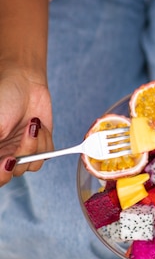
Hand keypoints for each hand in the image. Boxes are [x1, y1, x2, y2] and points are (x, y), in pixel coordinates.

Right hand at [0, 69, 52, 186]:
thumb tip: (1, 160)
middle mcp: (3, 155)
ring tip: (31, 124)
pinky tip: (37, 125)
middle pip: (10, 175)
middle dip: (20, 157)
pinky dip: (45, 140)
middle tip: (22, 143)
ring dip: (34, 144)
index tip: (9, 160)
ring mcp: (21, 151)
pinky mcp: (40, 145)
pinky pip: (46, 155)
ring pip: (30, 165)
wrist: (26, 83)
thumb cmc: (4, 98)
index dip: (0, 174)